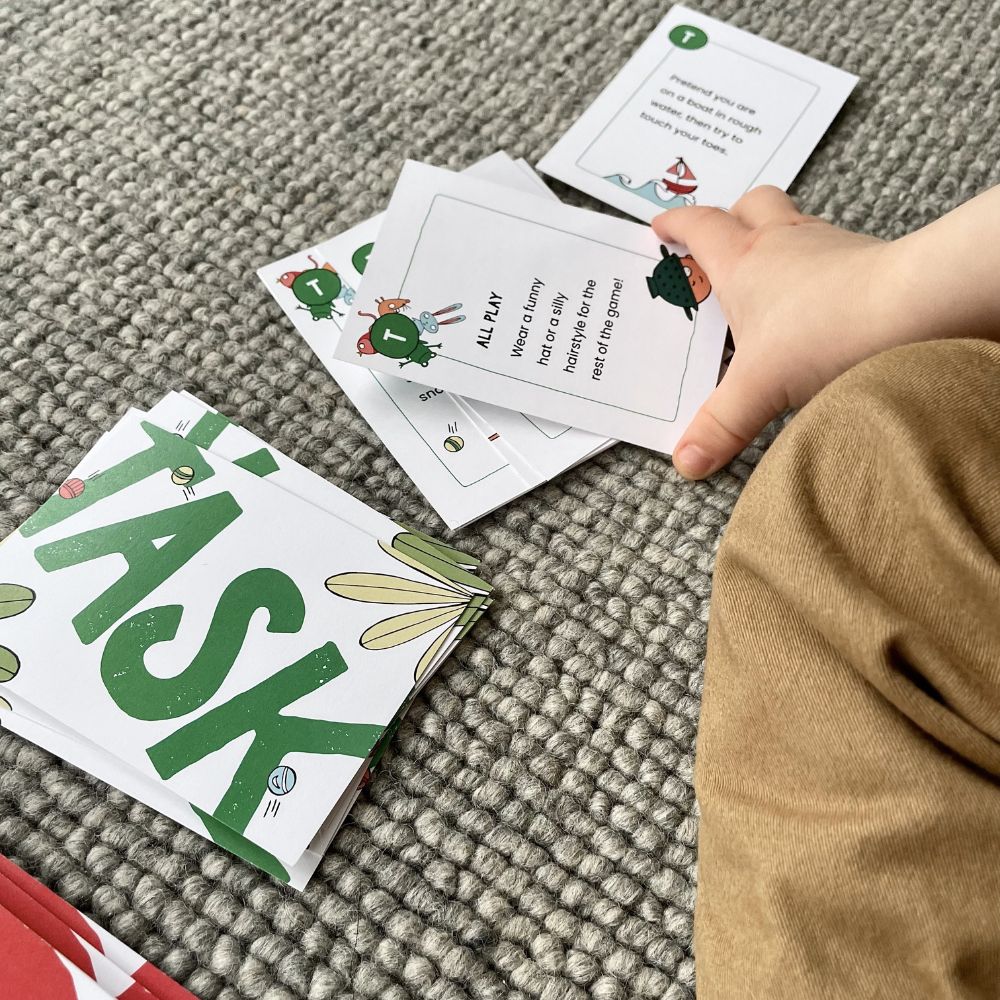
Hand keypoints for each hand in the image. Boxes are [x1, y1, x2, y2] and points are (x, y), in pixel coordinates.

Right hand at [652, 187, 897, 478]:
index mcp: (744, 263)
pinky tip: (817, 292)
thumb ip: (720, 426)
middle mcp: (784, 242)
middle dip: (729, 216)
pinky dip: (815, 261)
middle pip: (749, 206)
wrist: (915, 307)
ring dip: (775, 234)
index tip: (661, 227)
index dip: (676, 225)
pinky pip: (832, 247)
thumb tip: (687, 460)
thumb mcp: (760, 387)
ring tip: (767, 266)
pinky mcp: (866, 257)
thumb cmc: (829, 330)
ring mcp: (828, 245)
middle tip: (717, 237)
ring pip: (793, 220)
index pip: (700, 228)